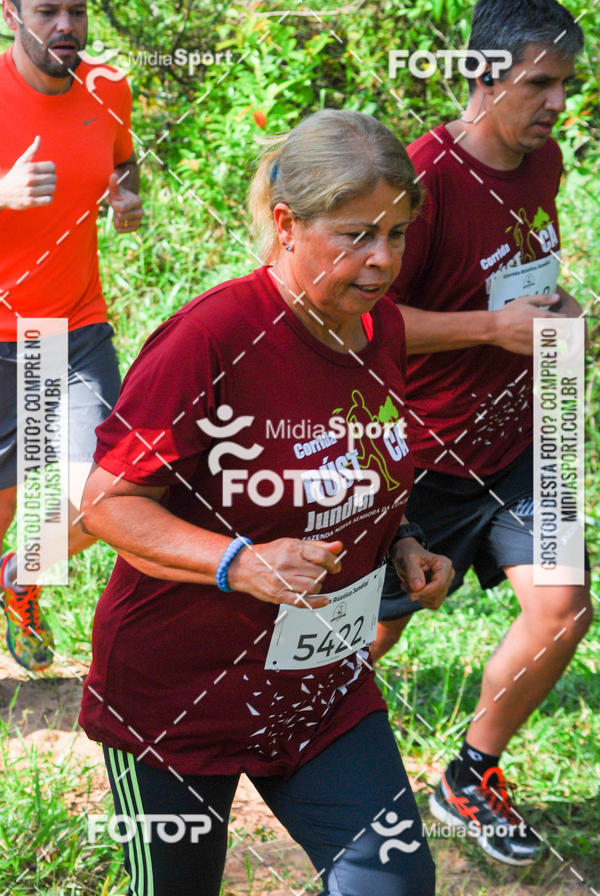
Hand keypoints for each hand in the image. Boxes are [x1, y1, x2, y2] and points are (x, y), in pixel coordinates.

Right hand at [0, 136, 55, 209]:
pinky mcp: (31, 202)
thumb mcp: (21, 162)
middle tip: (42, 182)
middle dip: (50, 180)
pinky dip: (48, 199)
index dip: (50, 170)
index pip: (53, 167)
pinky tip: (42, 196)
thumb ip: (32, 151)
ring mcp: (31, 191)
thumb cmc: (15, 176)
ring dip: (49, 190)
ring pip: (53, 189)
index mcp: (30, 168)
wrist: (2, 193)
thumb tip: (39, 138)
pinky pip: (49, 200)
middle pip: (54, 178)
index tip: (44, 172)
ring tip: (41, 189)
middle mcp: (30, 179)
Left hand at [108, 172, 142, 232]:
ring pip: (119, 223)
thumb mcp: (115, 189)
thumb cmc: (118, 195)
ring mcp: (139, 221)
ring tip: (119, 212)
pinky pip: (120, 230)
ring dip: (115, 218)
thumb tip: (113, 175)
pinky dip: (116, 225)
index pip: (121, 208)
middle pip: (120, 216)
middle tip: (117, 207)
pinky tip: (119, 219)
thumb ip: (113, 183)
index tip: (115, 200)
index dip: (114, 204)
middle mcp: (141, 212)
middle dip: (115, 211)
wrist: (123, 203)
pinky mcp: (135, 228)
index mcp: (138, 201)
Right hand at [228, 538, 343, 607]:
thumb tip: (339, 546)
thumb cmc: (270, 554)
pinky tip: (324, 600)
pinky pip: (303, 601)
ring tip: (312, 582)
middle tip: (317, 573)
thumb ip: (317, 546)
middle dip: (323, 574)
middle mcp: (288, 563)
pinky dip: (317, 602)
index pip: (322, 555)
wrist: (244, 566)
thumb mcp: (292, 544)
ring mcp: (283, 580)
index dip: (334, 562)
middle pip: (319, 572)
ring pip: (314, 587)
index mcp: (292, 548)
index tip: (336, 566)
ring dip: (318, 586)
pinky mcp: (279, 595)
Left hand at [390, 538, 453, 609]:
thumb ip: (413, 572)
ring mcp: (445, 585)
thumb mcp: (408, 559)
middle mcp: (448, 575)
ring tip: (408, 584)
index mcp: (444, 564)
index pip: (440, 584)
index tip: (411, 595)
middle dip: (419, 594)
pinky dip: (420, 599)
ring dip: (418, 597)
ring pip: (434, 602)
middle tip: (405, 584)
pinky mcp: (439, 593)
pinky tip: (414, 589)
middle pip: (437, 595)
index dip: (425, 592)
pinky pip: (431, 604)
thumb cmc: (409, 554)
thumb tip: (418, 587)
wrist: (407, 558)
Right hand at [492, 294, 563, 354]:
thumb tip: (557, 297)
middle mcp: (543, 330)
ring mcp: (538, 342)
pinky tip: (540, 345)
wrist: (495, 328)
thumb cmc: (509, 312)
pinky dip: (545, 349)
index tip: (560, 320)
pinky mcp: (531, 351)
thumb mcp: (525, 301)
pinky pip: (545, 352)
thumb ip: (543, 299)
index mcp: (544, 317)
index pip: (565, 320)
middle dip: (563, 331)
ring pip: (556, 344)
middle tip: (558, 330)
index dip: (564, 320)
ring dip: (556, 341)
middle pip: (565, 334)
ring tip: (549, 338)